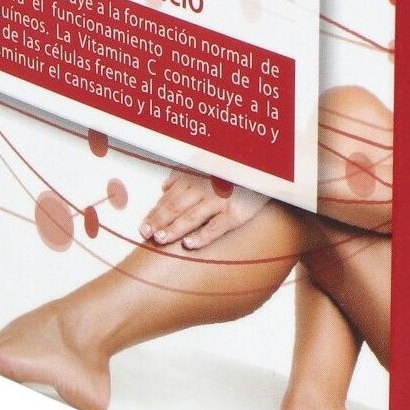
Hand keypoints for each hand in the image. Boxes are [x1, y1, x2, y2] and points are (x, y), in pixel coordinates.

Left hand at [139, 171, 267, 249]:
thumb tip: (164, 187)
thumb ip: (183, 174)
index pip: (170, 197)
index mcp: (196, 177)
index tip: (143, 224)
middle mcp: (205, 189)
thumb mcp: (206, 164)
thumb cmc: (233, 168)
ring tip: (160, 239)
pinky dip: (201, 237)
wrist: (265, 170)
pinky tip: (188, 245)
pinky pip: (215, 228)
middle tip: (145, 233)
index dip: (155, 211)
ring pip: (191, 217)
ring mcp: (220, 201)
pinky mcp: (236, 214)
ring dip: (173, 229)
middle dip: (158, 221)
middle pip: (176, 207)